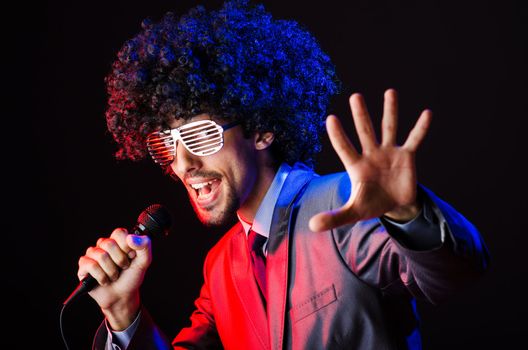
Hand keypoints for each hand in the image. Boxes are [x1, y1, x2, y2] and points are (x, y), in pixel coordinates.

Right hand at [77, 228, 151, 329]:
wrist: (122, 296)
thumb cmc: (132, 277)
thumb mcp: (144, 261)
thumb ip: (144, 246)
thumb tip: (130, 238)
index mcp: (118, 240)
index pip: (118, 232)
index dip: (126, 246)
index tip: (131, 256)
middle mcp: (104, 245)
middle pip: (108, 243)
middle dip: (120, 260)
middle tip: (123, 268)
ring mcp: (92, 255)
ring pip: (101, 255)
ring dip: (112, 271)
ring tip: (114, 276)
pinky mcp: (83, 266)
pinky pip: (91, 266)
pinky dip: (102, 277)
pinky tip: (104, 281)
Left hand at [309, 89, 431, 231]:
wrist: (394, 206)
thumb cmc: (370, 204)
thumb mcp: (352, 212)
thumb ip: (334, 217)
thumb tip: (311, 226)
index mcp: (356, 166)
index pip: (344, 148)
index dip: (338, 135)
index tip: (330, 118)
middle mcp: (371, 154)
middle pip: (365, 131)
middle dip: (361, 115)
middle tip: (355, 96)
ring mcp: (389, 153)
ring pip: (389, 128)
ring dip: (390, 111)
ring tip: (390, 91)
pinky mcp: (407, 156)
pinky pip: (414, 140)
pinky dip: (420, 128)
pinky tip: (427, 113)